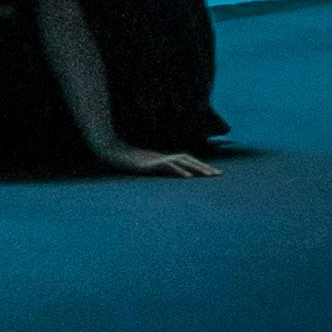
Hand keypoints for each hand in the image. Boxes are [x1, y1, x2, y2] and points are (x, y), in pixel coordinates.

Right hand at [94, 141, 212, 177]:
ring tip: (209, 175)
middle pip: (189, 159)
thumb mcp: (146, 168)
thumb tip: (168, 177)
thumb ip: (158, 170)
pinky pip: (168, 166)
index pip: (187, 161)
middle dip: (204, 167)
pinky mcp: (151, 163)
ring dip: (197, 167)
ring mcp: (158, 159)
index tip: (214, 173)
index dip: (200, 166)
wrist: (112, 153)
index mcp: (164, 159)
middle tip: (219, 175)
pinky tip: (189, 177)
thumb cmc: (128, 162)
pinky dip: (179, 170)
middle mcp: (164, 157)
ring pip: (182, 161)